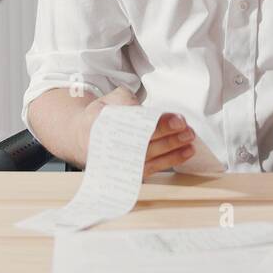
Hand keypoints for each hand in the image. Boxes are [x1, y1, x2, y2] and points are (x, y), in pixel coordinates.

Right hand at [71, 86, 197, 176]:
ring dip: (174, 148)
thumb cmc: (101, 117)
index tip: (177, 120)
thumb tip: (140, 108)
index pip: (135, 126)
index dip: (159, 123)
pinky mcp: (130, 172)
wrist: (82, 138)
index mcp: (102, 126)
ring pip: (151, 157)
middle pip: (145, 143)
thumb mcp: (108, 100)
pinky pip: (153, 167)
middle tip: (188, 129)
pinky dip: (172, 160)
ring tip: (190, 138)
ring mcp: (120, 162)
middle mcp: (110, 148)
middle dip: (170, 136)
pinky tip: (186, 151)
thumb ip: (124, 100)